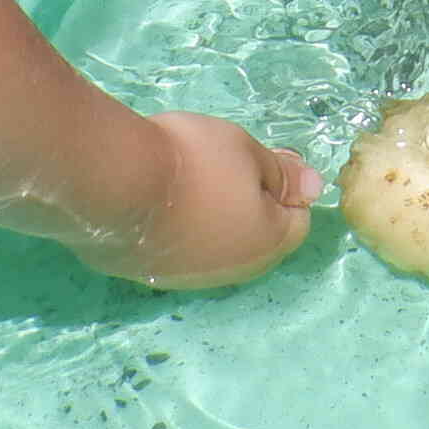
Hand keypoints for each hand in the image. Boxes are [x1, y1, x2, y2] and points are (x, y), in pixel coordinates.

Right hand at [77, 111, 320, 290]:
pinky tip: (159, 200)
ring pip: (217, 246)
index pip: (297, 219)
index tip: (258, 159)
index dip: (284, 184)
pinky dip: (179, 228)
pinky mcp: (153, 275)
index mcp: (268, 242)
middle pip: (257, 236)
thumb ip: (282, 172)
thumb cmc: (194, 160)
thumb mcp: (246, 150)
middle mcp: (233, 272)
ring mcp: (190, 278)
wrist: (115, 183)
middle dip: (249, 203)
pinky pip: (181, 250)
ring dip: (212, 218)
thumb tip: (313, 188)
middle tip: (224, 164)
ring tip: (187, 179)